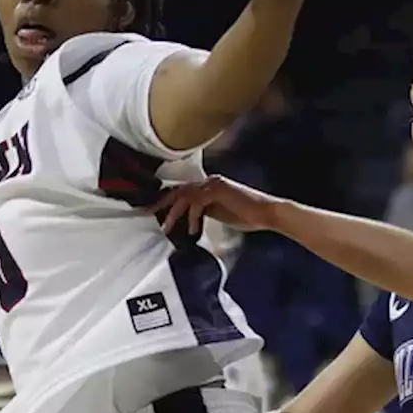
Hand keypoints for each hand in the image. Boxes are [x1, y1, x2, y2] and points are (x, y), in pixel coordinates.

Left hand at [154, 175, 284, 233]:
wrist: (266, 213)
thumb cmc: (246, 215)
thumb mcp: (219, 213)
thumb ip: (204, 211)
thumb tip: (188, 217)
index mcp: (208, 185)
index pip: (181, 190)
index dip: (165, 200)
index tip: (151, 211)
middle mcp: (208, 181)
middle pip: (177, 190)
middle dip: (160, 203)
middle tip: (145, 214)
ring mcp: (213, 183)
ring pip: (184, 196)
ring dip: (172, 213)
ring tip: (165, 228)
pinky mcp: (218, 190)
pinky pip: (197, 203)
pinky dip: (192, 218)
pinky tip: (193, 231)